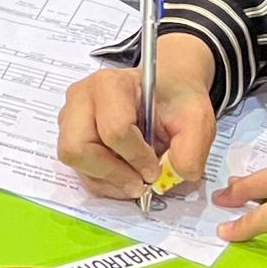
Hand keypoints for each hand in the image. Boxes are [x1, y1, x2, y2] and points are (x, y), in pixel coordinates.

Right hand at [58, 37, 219, 198]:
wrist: (165, 93)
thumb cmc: (175, 101)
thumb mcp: (197, 119)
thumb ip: (191, 147)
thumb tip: (175, 175)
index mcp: (110, 84)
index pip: (113, 130)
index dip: (137, 157)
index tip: (156, 167)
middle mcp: (81, 98)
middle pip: (78, 148)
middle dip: (112, 174)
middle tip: (141, 183)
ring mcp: (70, 118)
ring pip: (75, 163)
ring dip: (108, 181)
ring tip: (135, 179)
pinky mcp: (69, 136)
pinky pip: (79, 170)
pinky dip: (103, 182)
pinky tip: (125, 175)